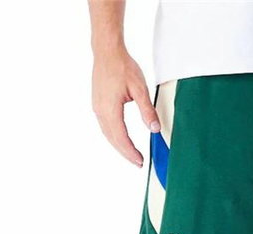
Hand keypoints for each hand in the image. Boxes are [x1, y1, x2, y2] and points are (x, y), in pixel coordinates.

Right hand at [92, 51, 158, 166]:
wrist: (107, 51)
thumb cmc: (123, 67)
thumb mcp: (140, 89)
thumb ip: (147, 111)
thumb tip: (155, 129)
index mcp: (110, 110)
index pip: (121, 138)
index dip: (131, 152)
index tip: (140, 161)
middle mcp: (101, 111)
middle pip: (113, 140)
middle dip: (125, 153)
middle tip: (138, 163)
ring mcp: (97, 108)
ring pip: (108, 134)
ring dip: (119, 146)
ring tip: (131, 154)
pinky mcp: (97, 104)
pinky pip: (105, 126)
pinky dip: (114, 137)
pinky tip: (121, 139)